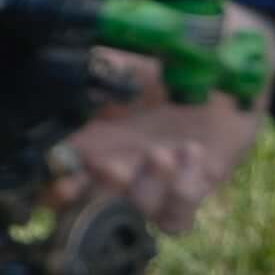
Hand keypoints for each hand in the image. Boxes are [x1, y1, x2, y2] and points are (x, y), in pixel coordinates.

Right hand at [55, 9, 274, 237]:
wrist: (225, 61)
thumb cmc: (168, 56)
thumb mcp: (125, 57)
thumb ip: (93, 69)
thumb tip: (59, 76)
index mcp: (89, 136)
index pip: (54, 174)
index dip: (48, 185)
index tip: (60, 175)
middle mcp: (115, 166)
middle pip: (86, 205)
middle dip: (93, 197)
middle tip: (109, 168)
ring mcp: (152, 182)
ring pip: (133, 213)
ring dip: (144, 188)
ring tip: (161, 152)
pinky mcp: (190, 189)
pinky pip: (176, 219)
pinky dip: (181, 194)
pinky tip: (192, 154)